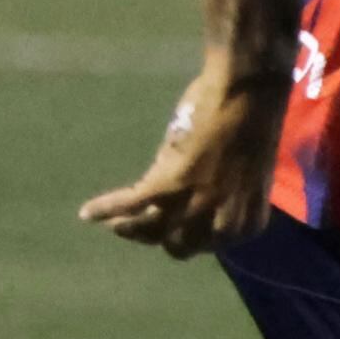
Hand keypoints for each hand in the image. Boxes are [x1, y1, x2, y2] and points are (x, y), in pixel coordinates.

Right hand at [79, 50, 287, 257]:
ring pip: (152, 231)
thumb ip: (223, 194)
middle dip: (158, 237)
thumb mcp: (243, 173)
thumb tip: (191, 198)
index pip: (207, 245)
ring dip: (128, 228)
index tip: (172, 227)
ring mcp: (198, 204)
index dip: (185, 236)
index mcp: (248, 221)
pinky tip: (86, 212)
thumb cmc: (253, 121)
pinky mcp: (172, 182)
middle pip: (179, 246)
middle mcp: (224, 221)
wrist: (249, 92)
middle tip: (139, 224)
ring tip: (114, 222)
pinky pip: (131, 203)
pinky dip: (105, 208)